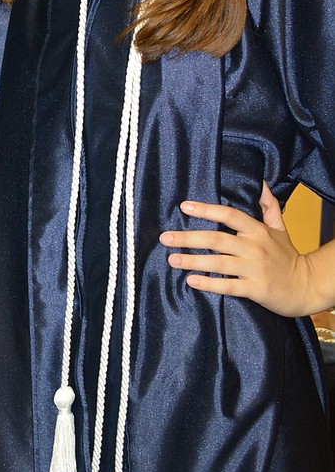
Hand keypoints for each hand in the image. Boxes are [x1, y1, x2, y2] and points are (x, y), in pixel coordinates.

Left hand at [160, 183, 321, 316]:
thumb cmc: (288, 257)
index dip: (206, 210)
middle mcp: (255, 247)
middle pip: (216, 239)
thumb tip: (261, 182)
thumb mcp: (280, 228)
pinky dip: (209, 284)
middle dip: (188, 238)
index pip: (229, 215)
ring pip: (218, 263)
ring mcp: (255, 269)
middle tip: (165, 238)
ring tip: (172, 259)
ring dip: (193, 261)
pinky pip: (228, 286)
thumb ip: (269, 206)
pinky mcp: (255, 289)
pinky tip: (191, 281)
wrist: (306, 286)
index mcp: (258, 230)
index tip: (184, 206)